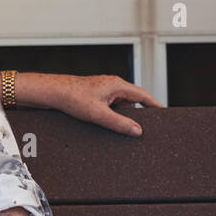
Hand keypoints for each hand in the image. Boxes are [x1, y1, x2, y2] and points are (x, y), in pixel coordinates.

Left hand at [33, 74, 162, 136]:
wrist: (51, 92)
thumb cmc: (72, 98)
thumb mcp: (98, 114)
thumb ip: (119, 123)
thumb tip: (137, 131)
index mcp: (117, 85)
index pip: (144, 95)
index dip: (155, 105)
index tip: (164, 114)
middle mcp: (112, 85)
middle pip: (133, 101)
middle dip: (136, 114)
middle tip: (142, 127)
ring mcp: (103, 90)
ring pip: (120, 105)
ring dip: (120, 116)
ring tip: (117, 127)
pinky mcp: (95, 95)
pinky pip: (109, 106)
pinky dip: (110, 114)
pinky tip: (106, 123)